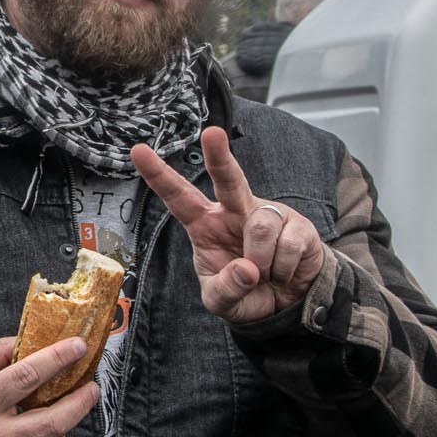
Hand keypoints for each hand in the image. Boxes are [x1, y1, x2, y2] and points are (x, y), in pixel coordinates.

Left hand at [130, 126, 324, 323]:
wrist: (288, 304)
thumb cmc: (246, 292)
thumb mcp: (222, 301)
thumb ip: (226, 290)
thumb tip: (247, 269)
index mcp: (205, 225)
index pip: (178, 197)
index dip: (158, 175)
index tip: (138, 150)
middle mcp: (234, 212)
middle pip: (227, 179)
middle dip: (220, 156)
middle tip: (212, 133)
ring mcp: (268, 214)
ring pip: (261, 225)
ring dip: (261, 260)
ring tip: (263, 274)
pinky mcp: (298, 225)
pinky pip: (287, 243)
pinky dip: (283, 268)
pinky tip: (283, 272)